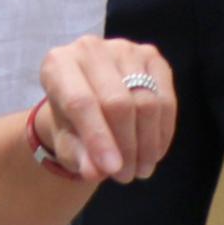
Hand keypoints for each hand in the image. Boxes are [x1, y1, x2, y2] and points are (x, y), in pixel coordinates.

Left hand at [29, 35, 176, 184]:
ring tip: (140, 170)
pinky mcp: (151, 56)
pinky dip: (162, 132)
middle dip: (126, 146)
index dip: (99, 138)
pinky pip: (166, 100)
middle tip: (126, 176)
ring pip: (146, 103)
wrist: (87, 99)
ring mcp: (123, 48)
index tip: (113, 170)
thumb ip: (77, 155)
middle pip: (117, 103)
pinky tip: (154, 152)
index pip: (81, 102)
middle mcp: (89, 48)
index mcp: (57, 64)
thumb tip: (95, 172)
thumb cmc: (71, 121)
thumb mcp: (67, 142)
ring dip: (147, 144)